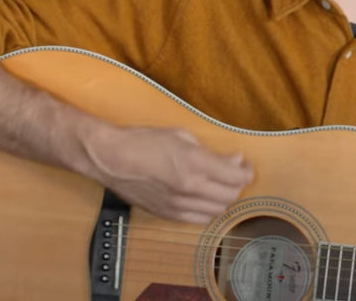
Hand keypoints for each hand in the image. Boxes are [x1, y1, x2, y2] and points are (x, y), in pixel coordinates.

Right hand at [85, 125, 252, 223]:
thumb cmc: (142, 141)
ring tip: (218, 185)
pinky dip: (207, 210)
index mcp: (194, 164)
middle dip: (237, 185)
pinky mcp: (167, 214)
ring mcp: (178, 204)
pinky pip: (198, 219)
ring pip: (216, 211)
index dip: (246, 172)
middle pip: (230, 196)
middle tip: (234, 174)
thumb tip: (233, 161)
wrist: (110, 158)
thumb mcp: (181, 136)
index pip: (236, 177)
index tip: (244, 166)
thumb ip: (211, 152)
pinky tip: (203, 198)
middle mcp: (189, 188)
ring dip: (223, 199)